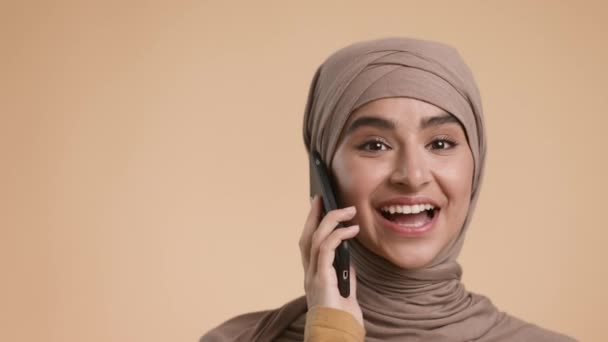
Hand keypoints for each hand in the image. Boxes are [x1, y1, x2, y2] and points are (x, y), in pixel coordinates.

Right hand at [299, 195, 362, 325]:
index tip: (318, 206)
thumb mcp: (346, 290)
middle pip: (306, 236)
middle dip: (313, 215)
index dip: (311, 224)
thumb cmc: (342, 319)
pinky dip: (339, 235)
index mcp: (313, 275)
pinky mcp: (321, 278)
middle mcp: (309, 273)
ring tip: (347, 210)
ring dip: (331, 220)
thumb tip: (348, 254)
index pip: (308, 243)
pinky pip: (326, 249)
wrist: (338, 336)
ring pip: (315, 239)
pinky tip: (352, 229)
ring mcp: (313, 276)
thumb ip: (344, 273)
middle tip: (321, 197)